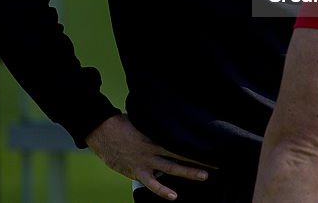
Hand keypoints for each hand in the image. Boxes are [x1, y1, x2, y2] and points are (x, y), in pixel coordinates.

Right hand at [85, 114, 211, 200]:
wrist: (101, 131)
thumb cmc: (119, 124)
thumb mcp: (140, 121)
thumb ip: (153, 127)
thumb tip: (166, 122)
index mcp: (155, 135)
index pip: (179, 140)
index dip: (194, 144)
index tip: (209, 145)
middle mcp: (154, 148)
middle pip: (181, 154)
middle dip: (199, 159)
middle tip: (216, 162)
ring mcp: (146, 161)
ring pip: (171, 167)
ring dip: (188, 172)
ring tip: (204, 175)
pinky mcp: (137, 171)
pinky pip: (152, 183)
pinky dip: (162, 190)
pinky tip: (173, 196)